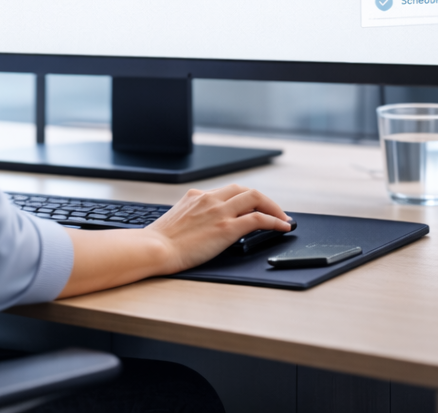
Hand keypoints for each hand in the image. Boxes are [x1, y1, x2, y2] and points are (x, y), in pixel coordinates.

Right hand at [57, 184, 290, 297]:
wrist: (153, 248)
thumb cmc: (159, 242)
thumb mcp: (176, 221)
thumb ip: (190, 217)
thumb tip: (198, 227)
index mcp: (196, 196)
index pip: (227, 191)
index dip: (245, 198)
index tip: (254, 206)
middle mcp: (209, 198)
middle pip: (244, 189)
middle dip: (264, 199)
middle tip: (275, 211)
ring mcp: (218, 211)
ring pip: (255, 198)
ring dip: (274, 206)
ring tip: (284, 218)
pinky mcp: (226, 228)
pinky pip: (258, 219)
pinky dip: (274, 220)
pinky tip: (282, 226)